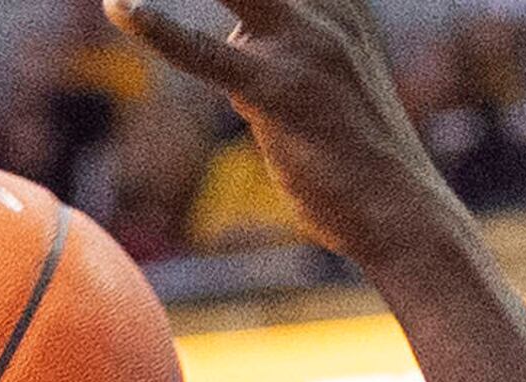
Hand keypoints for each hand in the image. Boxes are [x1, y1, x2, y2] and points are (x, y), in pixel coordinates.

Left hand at [104, 0, 454, 270]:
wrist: (405, 216)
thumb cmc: (359, 160)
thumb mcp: (327, 83)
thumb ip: (278, 56)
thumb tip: (234, 56)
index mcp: (336, 2)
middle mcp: (325, 10)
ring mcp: (307, 47)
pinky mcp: (283, 93)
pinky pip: (208, 55)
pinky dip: (159, 31)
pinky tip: (120, 8)